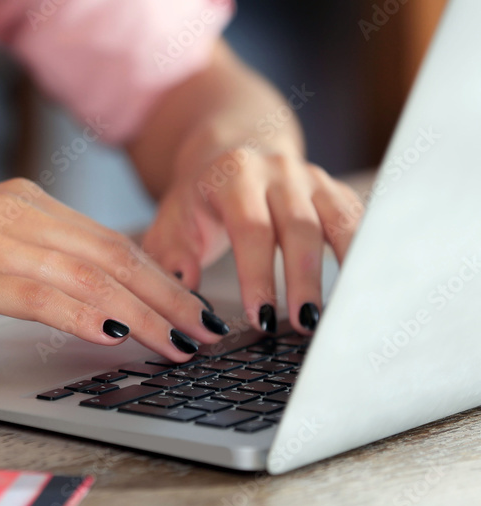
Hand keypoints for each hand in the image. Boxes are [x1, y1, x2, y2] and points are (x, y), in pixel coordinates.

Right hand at [0, 179, 231, 361]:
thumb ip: (25, 270)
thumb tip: (77, 306)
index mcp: (22, 206)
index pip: (108, 242)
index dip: (157, 277)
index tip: (188, 308)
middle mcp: (18, 213)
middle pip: (113, 256)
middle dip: (168, 296)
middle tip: (205, 331)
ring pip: (90, 276)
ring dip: (143, 314)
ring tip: (179, 346)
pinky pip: (42, 294)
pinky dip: (85, 316)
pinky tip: (115, 338)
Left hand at [141, 148, 363, 333]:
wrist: (227, 150)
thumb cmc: (198, 196)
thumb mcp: (172, 220)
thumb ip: (173, 253)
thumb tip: (186, 281)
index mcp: (235, 176)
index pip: (251, 228)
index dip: (258, 274)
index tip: (261, 316)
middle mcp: (278, 172)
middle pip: (300, 227)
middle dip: (303, 279)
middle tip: (303, 323)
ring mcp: (312, 178)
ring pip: (338, 221)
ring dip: (344, 268)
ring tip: (340, 313)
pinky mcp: (333, 190)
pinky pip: (356, 220)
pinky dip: (364, 253)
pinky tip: (365, 288)